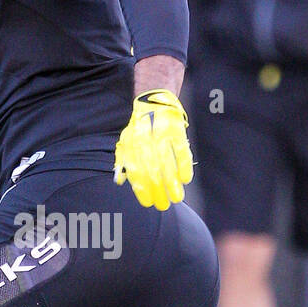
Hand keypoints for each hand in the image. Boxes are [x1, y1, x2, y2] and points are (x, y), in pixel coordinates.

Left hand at [114, 90, 192, 210]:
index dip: (142, 189)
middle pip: (152, 170)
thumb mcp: (126, 140)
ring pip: (167, 162)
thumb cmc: (140, 126)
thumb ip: (123, 160)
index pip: (136, 171)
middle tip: (164, 206)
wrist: (154, 100)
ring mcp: (161, 134)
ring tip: (177, 198)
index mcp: (132, 145)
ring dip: (172, 183)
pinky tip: (186, 179)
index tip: (148, 204)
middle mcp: (145, 140)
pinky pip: (181, 150)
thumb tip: (121, 181)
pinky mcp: (176, 129)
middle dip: (158, 190)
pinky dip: (184, 165)